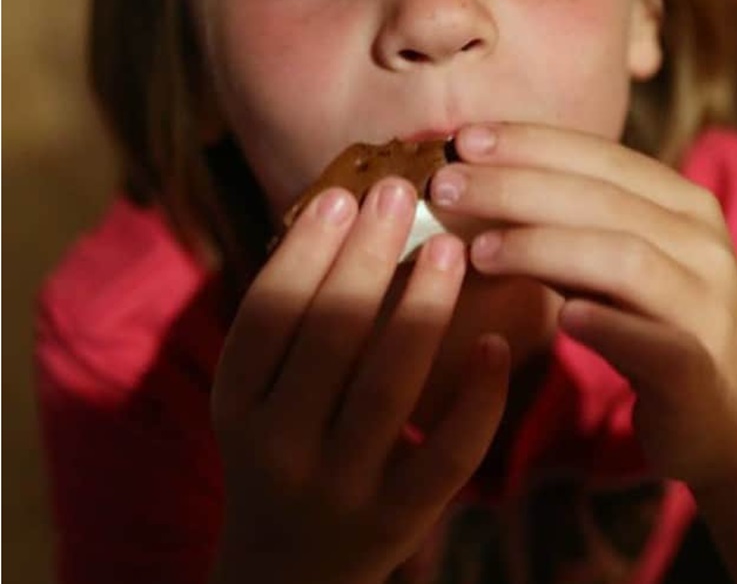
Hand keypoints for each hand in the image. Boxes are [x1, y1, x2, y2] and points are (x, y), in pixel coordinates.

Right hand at [210, 178, 508, 583]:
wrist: (289, 563)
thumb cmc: (283, 442)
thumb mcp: (259, 392)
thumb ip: (293, 323)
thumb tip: (350, 213)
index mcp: (237, 403)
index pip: (268, 314)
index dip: (303, 251)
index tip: (341, 193)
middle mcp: (279, 445)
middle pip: (328, 338)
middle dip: (365, 258)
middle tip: (399, 192)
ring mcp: (339, 486)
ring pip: (387, 387)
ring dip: (421, 309)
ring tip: (450, 248)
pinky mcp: (397, 517)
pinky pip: (447, 454)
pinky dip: (475, 398)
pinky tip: (497, 344)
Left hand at [429, 123, 736, 494]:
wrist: (736, 417)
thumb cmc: (650, 325)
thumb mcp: (609, 262)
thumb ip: (556, 225)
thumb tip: (470, 187)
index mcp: (678, 202)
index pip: (598, 155)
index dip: (528, 143)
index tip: (462, 139)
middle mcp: (699, 240)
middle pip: (600, 197)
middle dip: (514, 186)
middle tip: (445, 187)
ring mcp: (705, 302)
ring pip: (622, 256)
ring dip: (543, 246)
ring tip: (478, 251)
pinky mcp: (700, 365)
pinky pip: (652, 339)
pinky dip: (605, 324)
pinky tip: (560, 318)